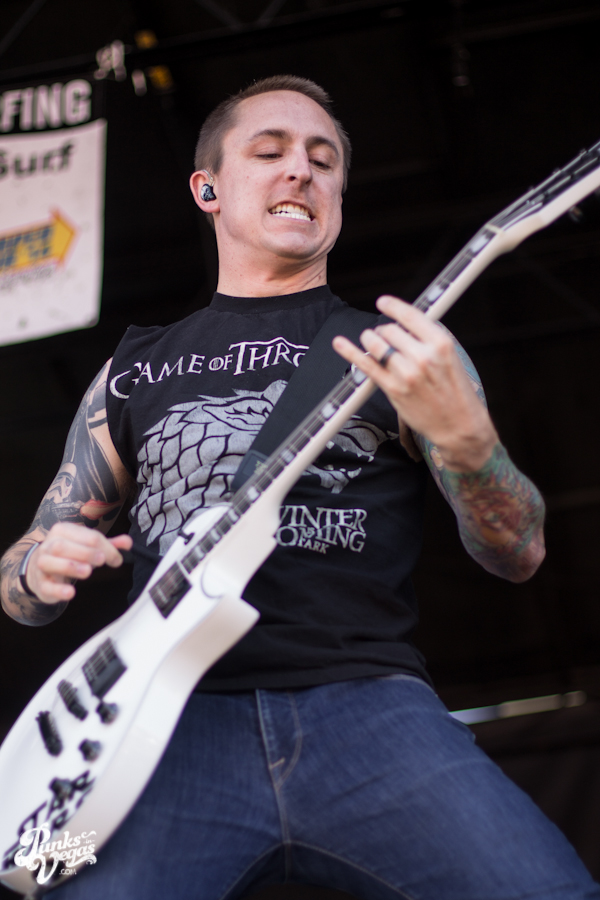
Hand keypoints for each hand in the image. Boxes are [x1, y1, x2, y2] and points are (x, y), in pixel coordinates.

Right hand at [25, 523, 132, 604]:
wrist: (39, 569)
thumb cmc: (69, 554)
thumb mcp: (87, 546)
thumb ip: (108, 544)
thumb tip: (128, 543)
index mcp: (63, 531)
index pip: (86, 535)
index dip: (104, 546)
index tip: (117, 559)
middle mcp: (49, 545)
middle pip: (64, 545)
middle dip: (85, 552)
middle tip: (102, 560)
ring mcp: (42, 564)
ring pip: (50, 561)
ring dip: (70, 566)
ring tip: (88, 572)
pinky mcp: (40, 584)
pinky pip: (46, 586)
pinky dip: (58, 589)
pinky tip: (71, 592)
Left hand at [333, 295, 497, 471]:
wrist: (459, 426)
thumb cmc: (456, 393)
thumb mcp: (451, 358)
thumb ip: (430, 340)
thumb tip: (405, 324)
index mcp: (441, 344)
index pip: (411, 316)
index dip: (393, 306)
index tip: (383, 302)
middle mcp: (423, 356)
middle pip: (390, 331)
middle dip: (384, 331)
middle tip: (385, 336)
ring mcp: (406, 374)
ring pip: (377, 346)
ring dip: (370, 340)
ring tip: (371, 341)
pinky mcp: (394, 389)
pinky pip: (367, 366)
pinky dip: (351, 353)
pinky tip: (341, 344)